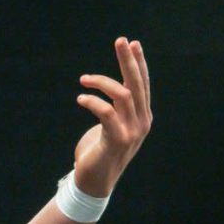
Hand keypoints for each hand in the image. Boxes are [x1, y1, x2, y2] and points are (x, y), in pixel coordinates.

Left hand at [72, 37, 152, 196]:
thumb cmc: (97, 153)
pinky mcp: (118, 140)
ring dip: (103, 82)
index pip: (143, 84)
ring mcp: (132, 131)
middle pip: (138, 84)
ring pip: (123, 95)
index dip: (138, 63)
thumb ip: (112, 112)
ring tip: (83, 79)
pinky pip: (108, 113)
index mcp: (142, 117)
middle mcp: (142, 122)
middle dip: (130, 60)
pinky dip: (94, 102)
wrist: (94, 183)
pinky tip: (81, 98)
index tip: (132, 44)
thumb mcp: (109, 128)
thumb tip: (103, 98)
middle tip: (121, 40)